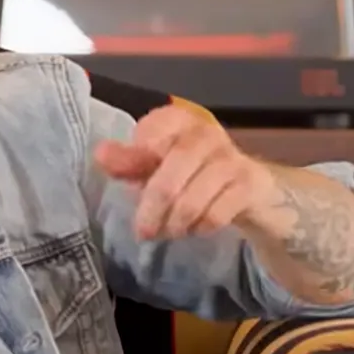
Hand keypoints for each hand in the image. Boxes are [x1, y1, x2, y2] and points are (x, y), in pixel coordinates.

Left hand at [93, 104, 279, 239]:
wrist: (252, 193)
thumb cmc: (192, 175)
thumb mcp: (156, 167)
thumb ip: (129, 161)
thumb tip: (101, 154)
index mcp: (180, 121)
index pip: (156, 124)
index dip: (139, 152)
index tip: (134, 179)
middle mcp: (207, 133)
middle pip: (174, 165)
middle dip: (153, 204)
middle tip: (143, 231)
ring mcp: (232, 157)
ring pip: (195, 195)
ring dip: (175, 222)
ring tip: (167, 233)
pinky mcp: (251, 184)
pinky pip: (217, 213)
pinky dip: (200, 227)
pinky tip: (195, 230)